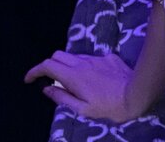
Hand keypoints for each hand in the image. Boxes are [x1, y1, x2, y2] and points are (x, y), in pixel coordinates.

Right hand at [24, 50, 139, 122]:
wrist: (136, 93)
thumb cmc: (108, 106)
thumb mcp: (82, 109)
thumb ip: (62, 97)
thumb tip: (47, 88)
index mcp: (74, 76)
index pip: (48, 65)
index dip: (35, 71)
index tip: (28, 79)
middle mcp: (83, 62)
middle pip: (58, 55)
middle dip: (49, 65)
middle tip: (50, 81)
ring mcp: (96, 57)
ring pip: (74, 56)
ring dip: (67, 66)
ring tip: (72, 84)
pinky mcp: (108, 56)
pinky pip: (90, 58)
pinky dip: (84, 66)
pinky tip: (93, 80)